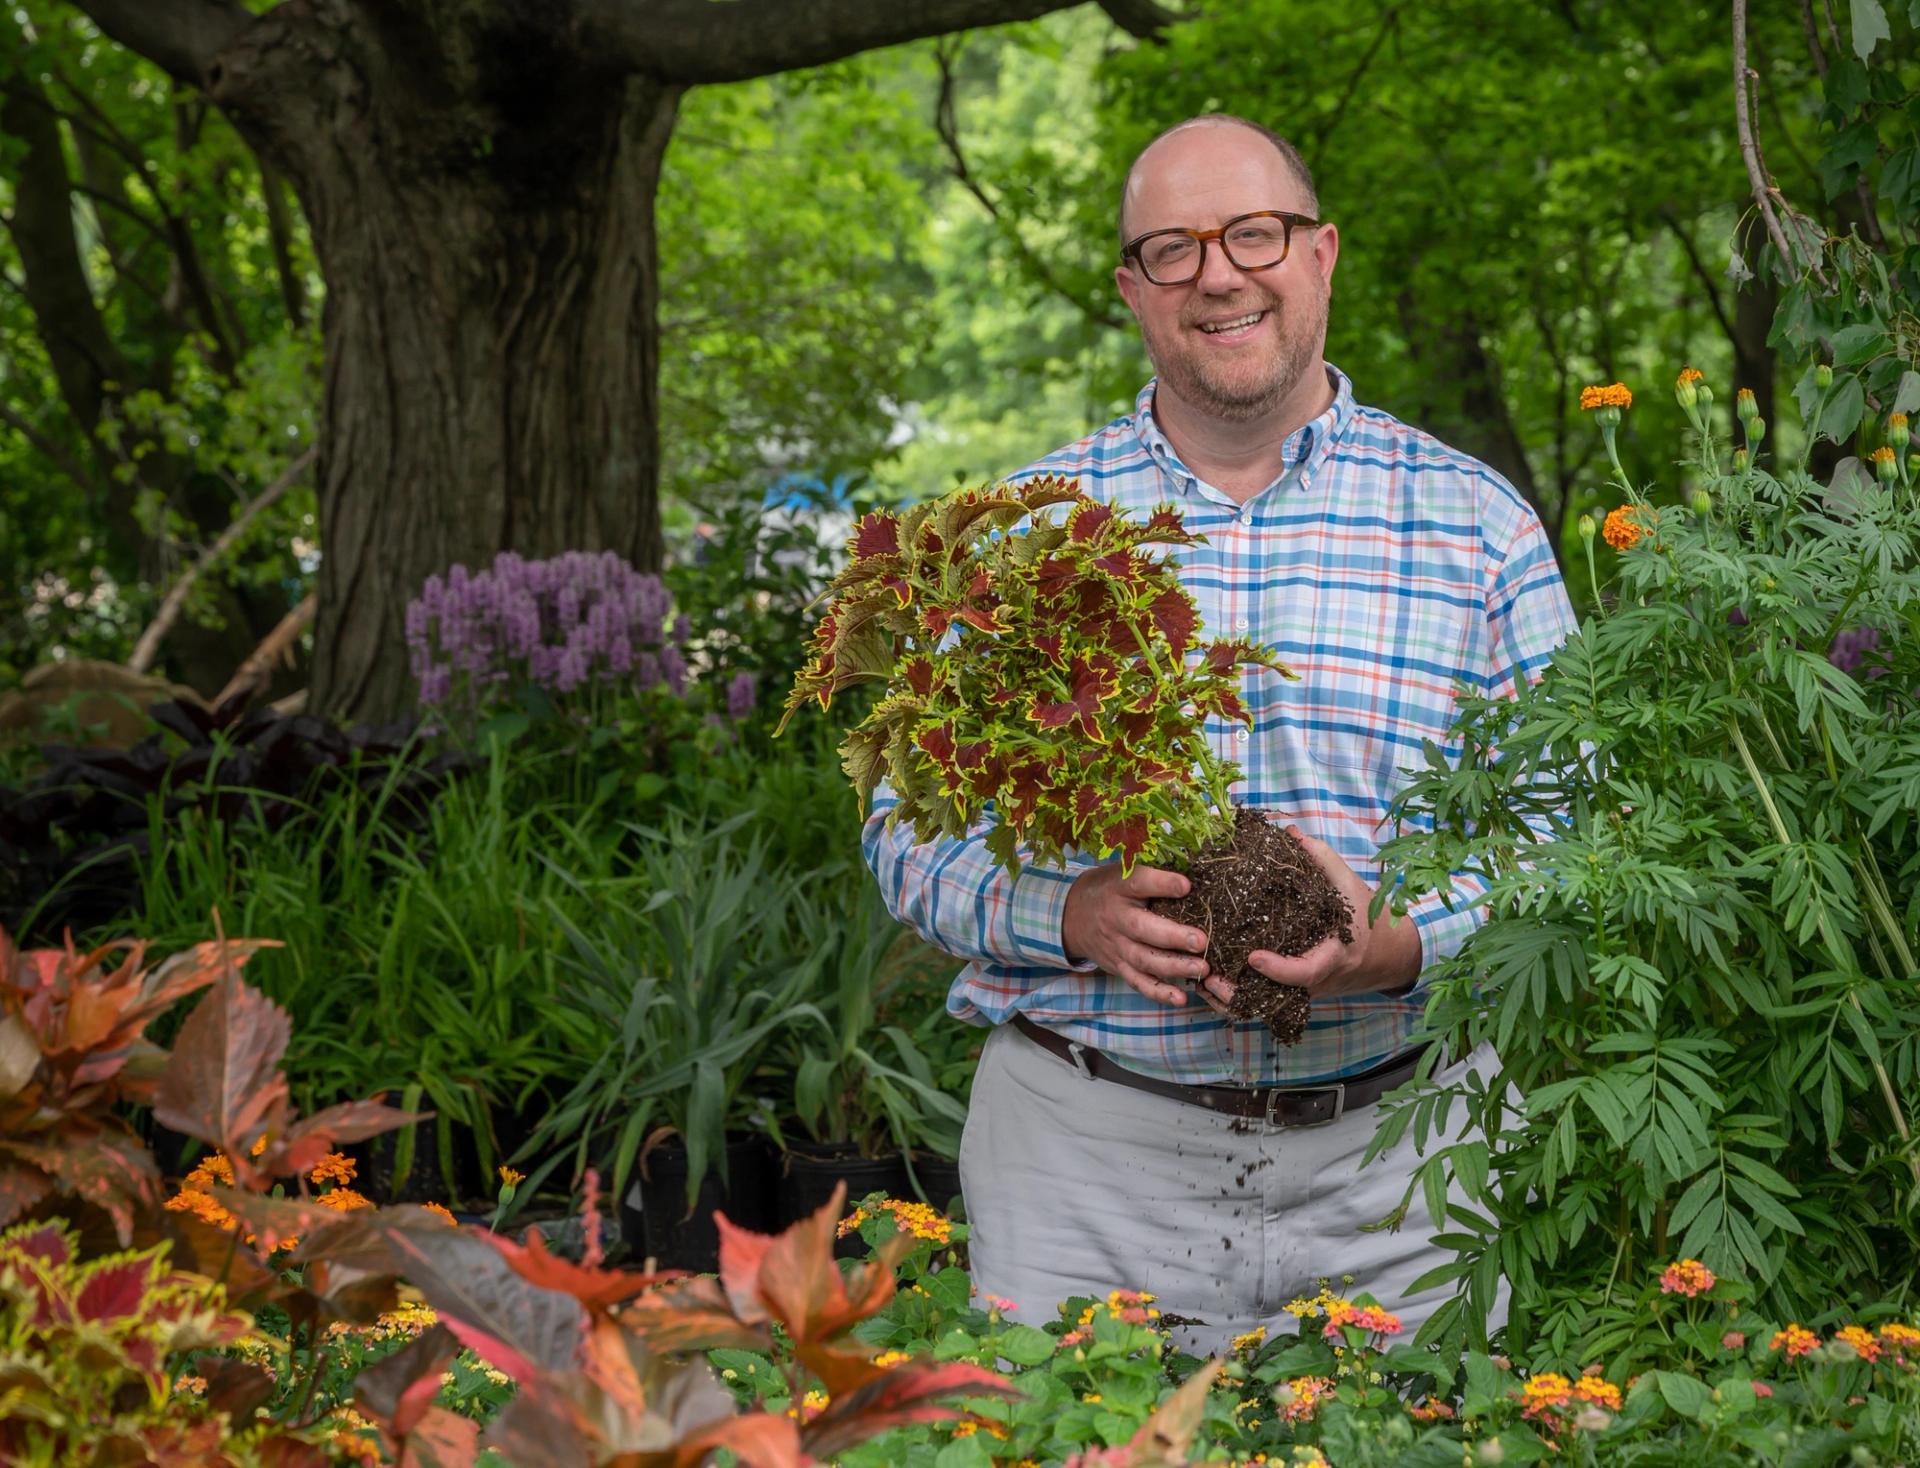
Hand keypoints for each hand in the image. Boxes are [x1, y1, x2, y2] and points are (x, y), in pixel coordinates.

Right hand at [1061, 863, 1212, 1006]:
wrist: (1072, 916)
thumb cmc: (1111, 889)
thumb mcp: (1123, 871)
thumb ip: (1153, 870)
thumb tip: (1195, 866)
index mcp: (1119, 888)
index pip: (1138, 882)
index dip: (1162, 883)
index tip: (1187, 885)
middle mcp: (1115, 918)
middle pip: (1142, 929)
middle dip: (1172, 936)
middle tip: (1201, 941)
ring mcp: (1116, 946)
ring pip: (1144, 959)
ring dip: (1174, 967)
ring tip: (1202, 968)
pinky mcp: (1118, 966)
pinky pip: (1138, 982)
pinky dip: (1159, 993)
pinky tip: (1181, 998)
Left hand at [1200, 826, 1421, 1008]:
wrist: (1384, 954)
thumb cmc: (1364, 916)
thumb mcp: (1348, 884)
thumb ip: (1321, 859)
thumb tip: (1289, 834)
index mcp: (1332, 955)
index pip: (1306, 972)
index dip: (1279, 970)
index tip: (1252, 957)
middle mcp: (1316, 980)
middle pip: (1275, 998)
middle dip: (1240, 992)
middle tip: (1208, 975)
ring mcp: (1303, 991)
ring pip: (1264, 1005)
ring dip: (1231, 999)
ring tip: (1201, 980)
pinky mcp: (1293, 993)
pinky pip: (1263, 1001)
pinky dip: (1236, 997)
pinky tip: (1208, 983)